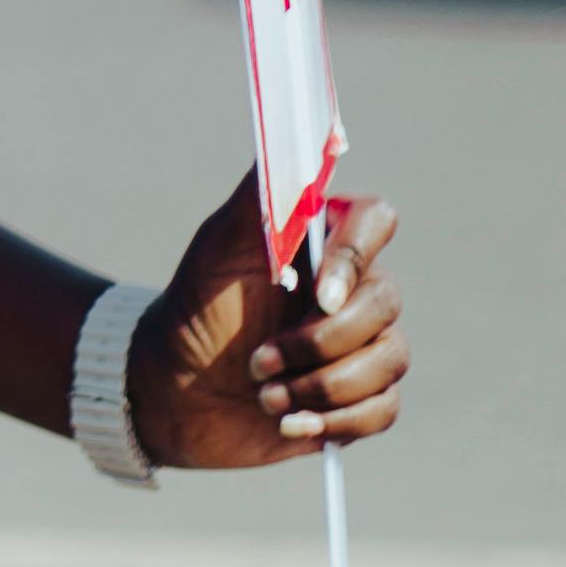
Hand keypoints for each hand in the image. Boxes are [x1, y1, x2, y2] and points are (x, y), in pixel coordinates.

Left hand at [126, 174, 403, 472]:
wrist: (175, 389)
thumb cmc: (196, 308)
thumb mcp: (219, 247)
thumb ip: (261, 196)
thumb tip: (294, 142)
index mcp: (325, 241)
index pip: (377, 221)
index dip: (356, 258)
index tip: (318, 295)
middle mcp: (354, 288)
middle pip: (385, 304)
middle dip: (320, 343)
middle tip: (258, 362)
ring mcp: (363, 344)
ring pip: (389, 361)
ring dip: (320, 387)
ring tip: (265, 397)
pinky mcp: (362, 399)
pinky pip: (384, 410)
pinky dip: (337, 422)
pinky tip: (289, 424)